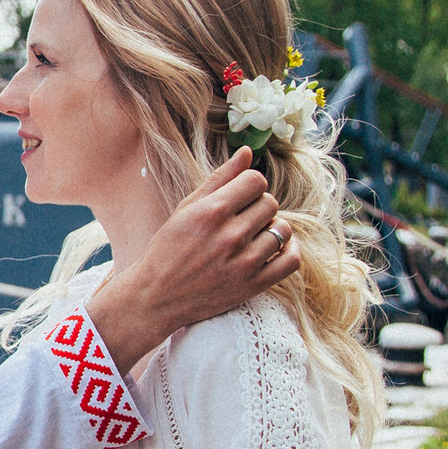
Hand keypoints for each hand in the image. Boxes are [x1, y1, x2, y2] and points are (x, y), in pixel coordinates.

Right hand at [86, 148, 299, 367]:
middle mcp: (230, 236)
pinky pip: (291, 261)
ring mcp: (244, 263)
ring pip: (283, 230)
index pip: (256, 181)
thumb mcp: (187, 209)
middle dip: (259, 206)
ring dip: (272, 228)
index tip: (240, 196)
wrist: (156, 296)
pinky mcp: (253, 286)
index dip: (250, 185)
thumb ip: (219, 180)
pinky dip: (290, 250)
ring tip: (255, 235)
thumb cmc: (168, 249)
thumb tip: (247, 151)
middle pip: (271, 203)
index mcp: (211, 212)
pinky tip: (276, 247)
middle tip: (244, 218)